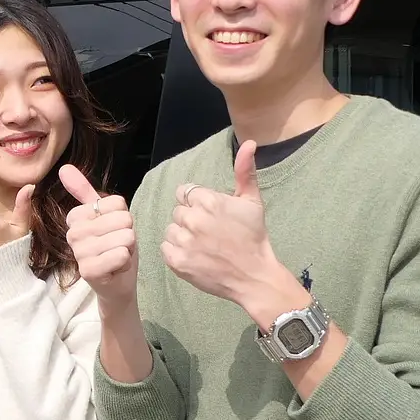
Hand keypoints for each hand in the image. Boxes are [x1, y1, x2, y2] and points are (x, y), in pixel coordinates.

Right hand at [60, 165, 137, 310]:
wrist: (117, 284)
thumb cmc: (113, 248)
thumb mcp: (105, 216)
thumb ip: (85, 192)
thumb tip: (64, 167)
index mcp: (76, 217)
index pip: (117, 203)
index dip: (124, 218)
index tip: (113, 231)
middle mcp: (73, 233)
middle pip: (123, 220)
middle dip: (127, 235)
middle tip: (116, 246)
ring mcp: (79, 252)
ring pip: (124, 237)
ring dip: (128, 250)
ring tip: (116, 257)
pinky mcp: (88, 270)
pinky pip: (121, 254)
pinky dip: (125, 262)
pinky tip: (115, 269)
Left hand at [161, 142, 305, 324]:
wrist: (254, 276)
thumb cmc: (253, 237)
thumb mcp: (252, 201)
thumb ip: (245, 171)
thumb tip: (250, 143)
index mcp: (208, 200)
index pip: (185, 192)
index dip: (197, 203)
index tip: (211, 215)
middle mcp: (193, 219)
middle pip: (178, 211)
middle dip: (191, 219)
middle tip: (210, 233)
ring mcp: (184, 241)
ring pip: (171, 229)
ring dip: (182, 235)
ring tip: (203, 245)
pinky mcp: (177, 261)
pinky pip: (165, 247)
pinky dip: (176, 252)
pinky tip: (195, 255)